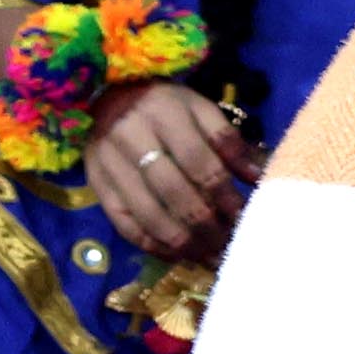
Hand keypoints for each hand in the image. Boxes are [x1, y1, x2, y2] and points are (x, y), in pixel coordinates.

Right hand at [86, 77, 255, 256]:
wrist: (106, 96)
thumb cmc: (165, 105)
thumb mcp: (201, 109)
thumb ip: (229, 141)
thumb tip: (259, 176)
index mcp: (164, 114)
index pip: (198, 162)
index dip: (224, 194)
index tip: (244, 217)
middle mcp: (131, 138)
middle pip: (173, 191)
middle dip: (206, 224)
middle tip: (230, 245)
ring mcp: (108, 163)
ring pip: (147, 212)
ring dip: (182, 242)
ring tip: (210, 257)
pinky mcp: (95, 183)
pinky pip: (122, 221)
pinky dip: (150, 244)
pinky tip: (177, 254)